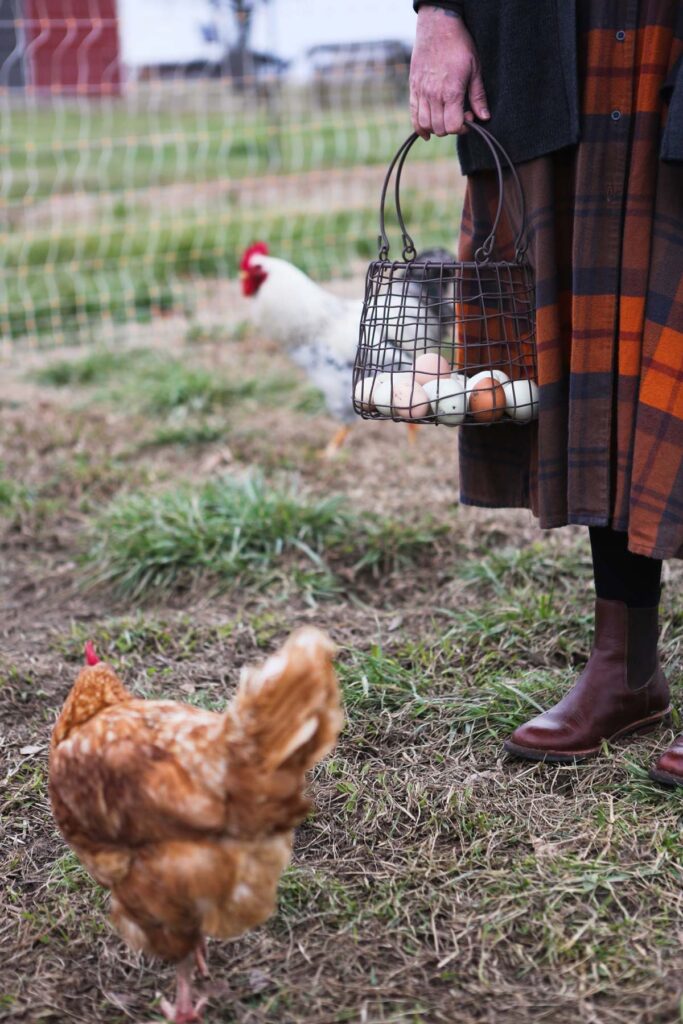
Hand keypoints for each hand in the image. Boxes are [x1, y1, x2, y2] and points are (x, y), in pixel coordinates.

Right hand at [410, 6, 489, 138]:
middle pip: (439, 128)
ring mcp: (421, 92)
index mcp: (451, 91)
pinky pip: (413, 115)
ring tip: (445, 118)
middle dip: (451, 128)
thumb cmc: (459, 46)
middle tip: (458, 116)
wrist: (438, 27)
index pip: (452, 126)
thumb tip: (484, 117)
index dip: (462, 127)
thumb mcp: (475, 69)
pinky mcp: (414, 89)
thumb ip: (478, 96)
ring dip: (436, 128)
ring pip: (425, 124)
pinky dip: (419, 127)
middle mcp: (434, 95)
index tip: (468, 117)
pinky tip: (427, 132)